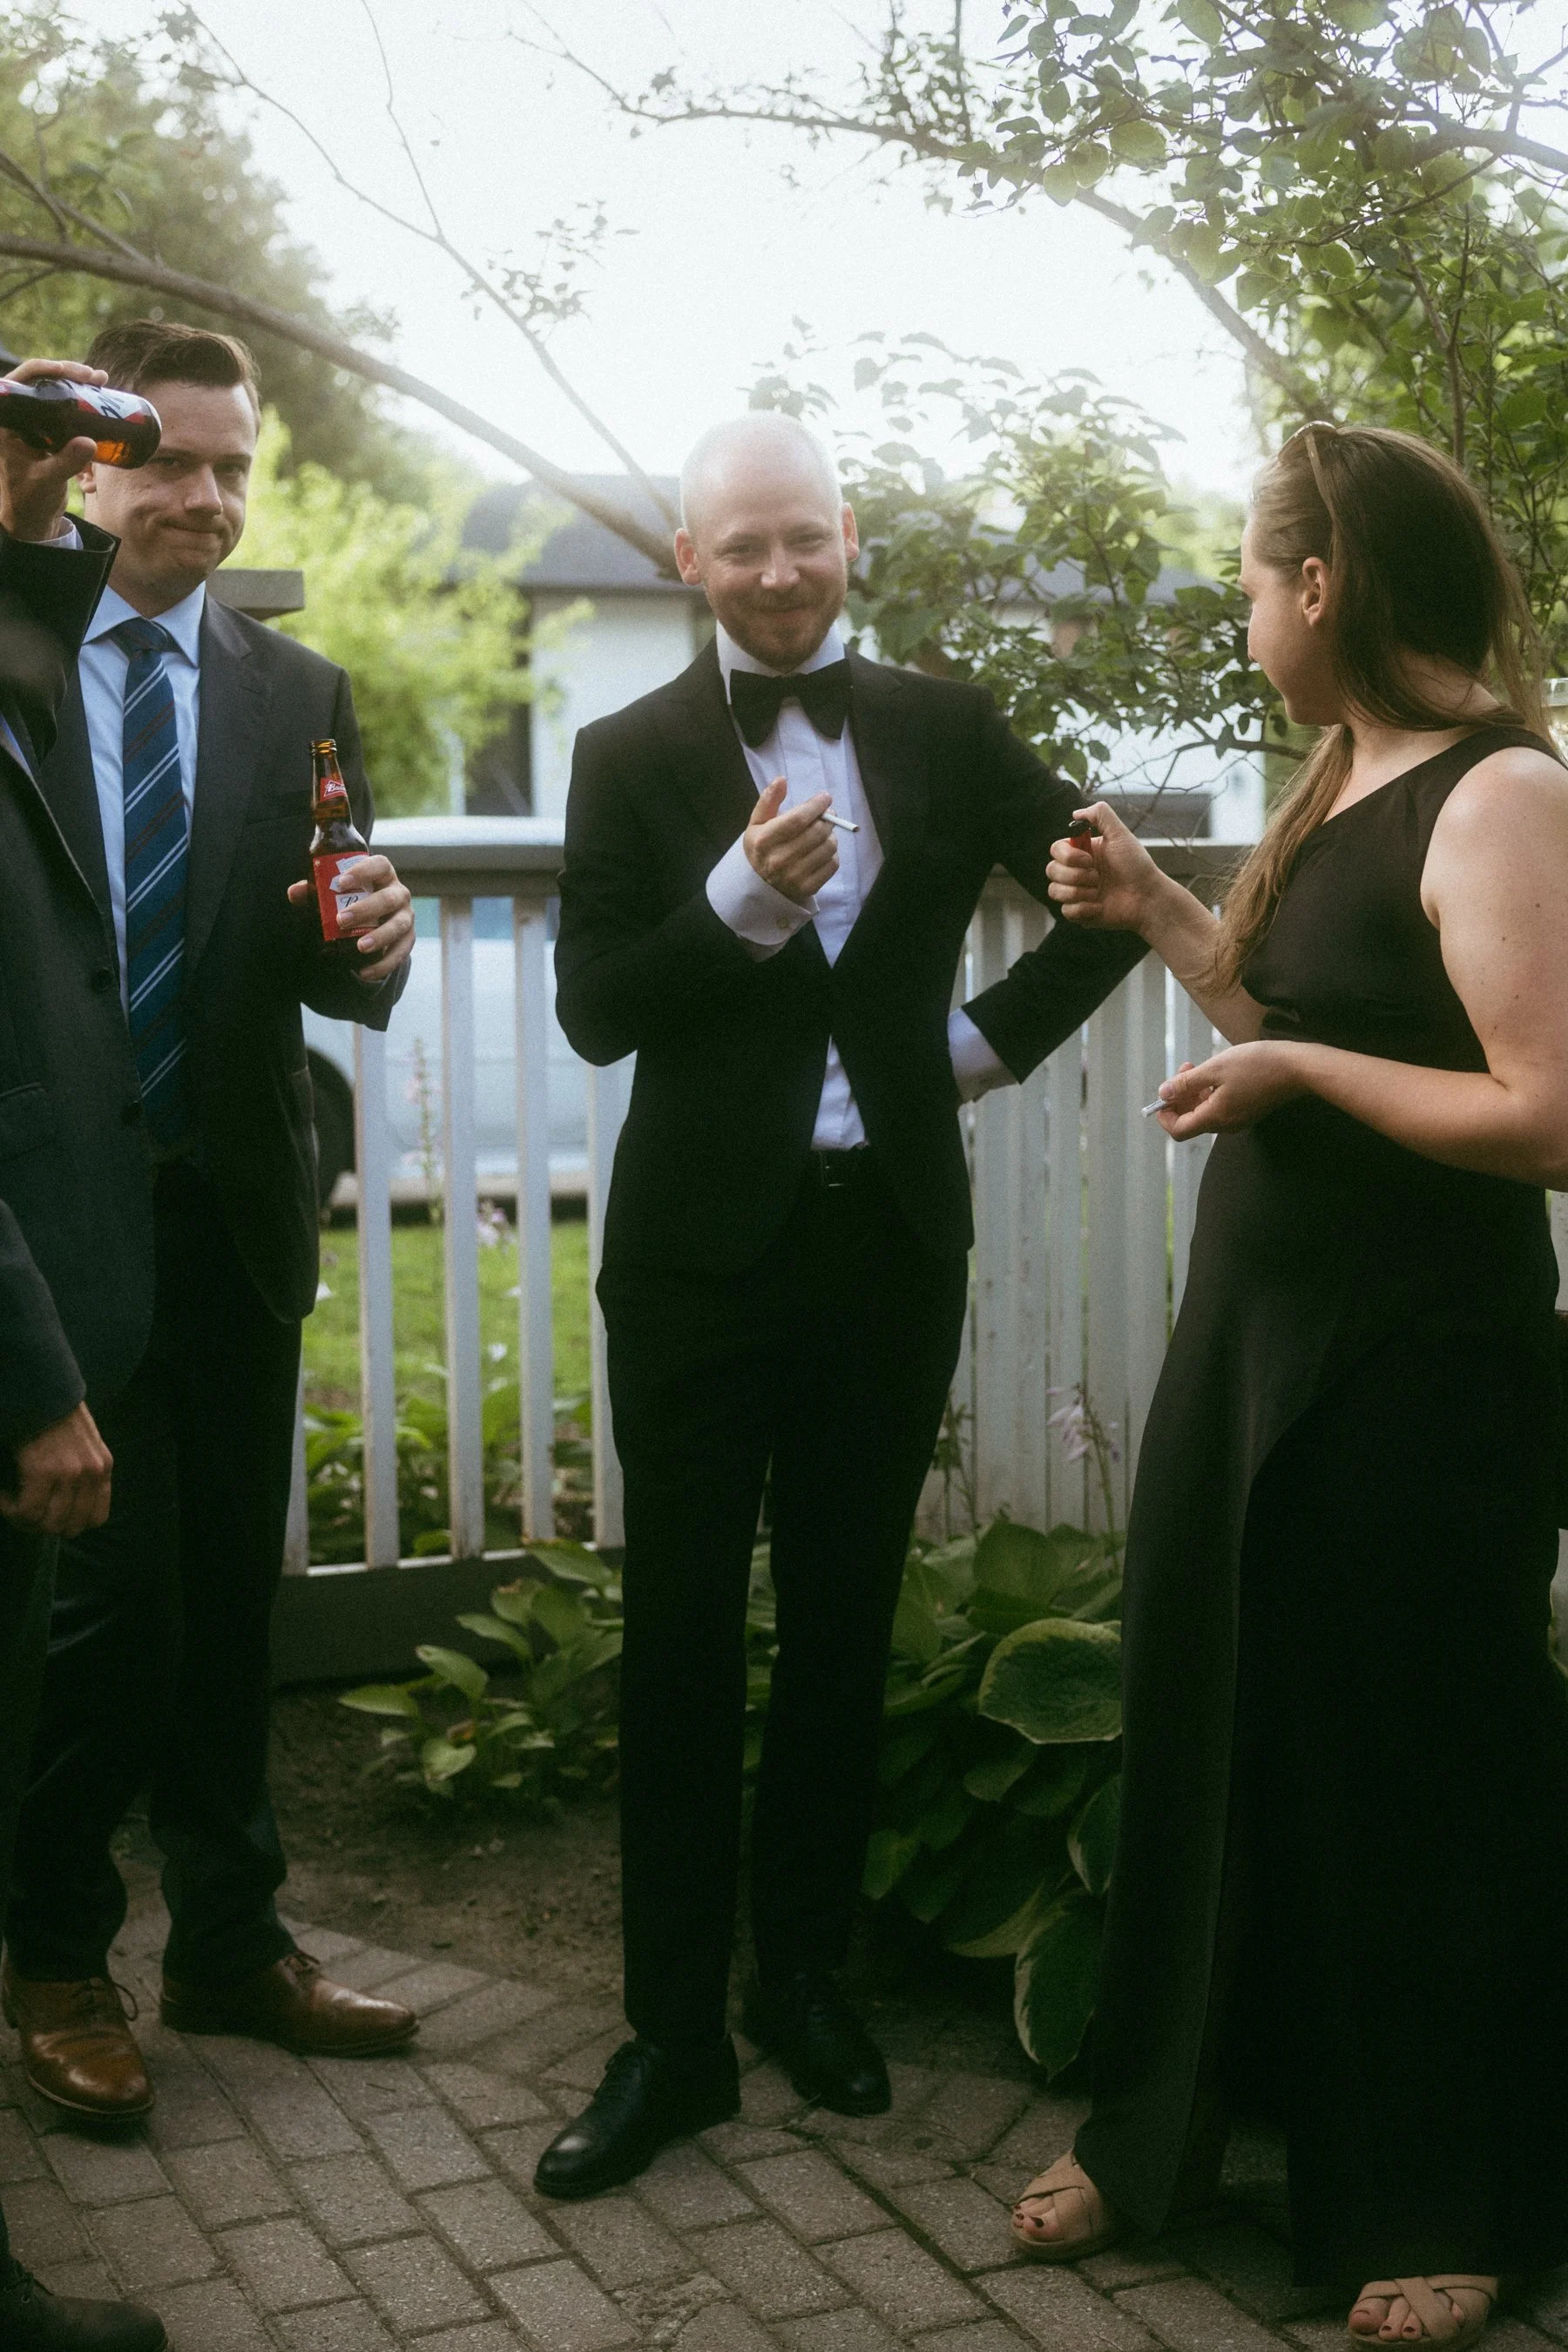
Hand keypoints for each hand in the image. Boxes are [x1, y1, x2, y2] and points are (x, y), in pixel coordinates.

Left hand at [0, 359, 105, 544]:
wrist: (34, 520)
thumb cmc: (28, 502)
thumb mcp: (45, 482)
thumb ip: (64, 463)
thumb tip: (89, 443)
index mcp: (8, 424)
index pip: (19, 384)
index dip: (41, 370)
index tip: (66, 371)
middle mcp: (20, 419)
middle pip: (42, 383)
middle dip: (68, 375)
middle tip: (94, 377)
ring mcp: (37, 426)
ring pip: (57, 395)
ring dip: (79, 387)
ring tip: (102, 382)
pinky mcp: (52, 436)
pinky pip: (69, 413)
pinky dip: (85, 408)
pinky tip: (101, 399)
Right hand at [0, 1402, 111, 1537]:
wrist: (39, 1388)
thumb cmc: (54, 1416)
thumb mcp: (83, 1445)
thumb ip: (83, 1473)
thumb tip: (66, 1507)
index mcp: (104, 1467)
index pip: (96, 1518)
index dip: (70, 1524)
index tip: (48, 1514)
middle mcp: (92, 1473)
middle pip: (70, 1527)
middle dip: (43, 1526)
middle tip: (23, 1512)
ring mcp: (70, 1473)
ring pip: (46, 1524)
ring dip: (24, 1519)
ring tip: (11, 1503)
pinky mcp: (43, 1471)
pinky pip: (25, 1511)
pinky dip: (9, 1509)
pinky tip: (2, 1496)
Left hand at [287, 853, 413, 983]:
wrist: (378, 919)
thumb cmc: (354, 898)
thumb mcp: (337, 892)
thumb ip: (315, 891)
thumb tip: (294, 893)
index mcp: (383, 875)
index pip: (380, 865)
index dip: (363, 871)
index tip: (342, 882)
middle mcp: (399, 893)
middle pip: (389, 898)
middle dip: (367, 909)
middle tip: (342, 920)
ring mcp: (406, 916)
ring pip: (399, 925)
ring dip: (380, 936)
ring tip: (360, 947)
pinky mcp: (408, 939)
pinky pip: (401, 952)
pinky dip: (384, 964)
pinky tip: (365, 972)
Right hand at [743, 777, 836, 904]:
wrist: (760, 885)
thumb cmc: (761, 848)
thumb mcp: (757, 823)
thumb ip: (768, 800)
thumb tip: (781, 780)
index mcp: (764, 840)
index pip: (798, 819)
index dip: (816, 806)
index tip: (825, 798)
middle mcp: (779, 860)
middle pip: (817, 832)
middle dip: (828, 818)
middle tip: (828, 814)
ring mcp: (794, 877)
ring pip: (828, 847)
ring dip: (831, 836)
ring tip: (823, 833)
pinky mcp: (808, 888)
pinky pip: (832, 865)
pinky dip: (832, 854)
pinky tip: (822, 851)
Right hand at [1047, 801, 1163, 932]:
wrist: (1147, 897)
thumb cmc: (1136, 866)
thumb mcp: (1120, 834)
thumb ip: (1100, 815)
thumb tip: (1076, 813)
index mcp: (1082, 853)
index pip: (1056, 849)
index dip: (1068, 856)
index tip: (1090, 860)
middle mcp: (1076, 872)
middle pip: (1051, 870)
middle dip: (1075, 875)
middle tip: (1098, 878)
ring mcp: (1076, 893)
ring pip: (1054, 891)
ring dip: (1079, 892)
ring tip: (1099, 893)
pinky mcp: (1079, 913)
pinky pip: (1065, 911)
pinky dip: (1083, 909)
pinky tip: (1100, 906)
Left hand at [1153, 1043, 1307, 1138]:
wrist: (1297, 1067)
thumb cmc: (1256, 1065)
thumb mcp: (1214, 1069)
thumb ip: (1186, 1083)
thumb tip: (1163, 1094)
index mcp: (1215, 1117)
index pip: (1179, 1130)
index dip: (1165, 1115)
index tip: (1163, 1094)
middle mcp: (1226, 1124)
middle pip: (1191, 1120)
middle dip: (1180, 1097)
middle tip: (1184, 1069)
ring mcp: (1239, 1119)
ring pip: (1205, 1111)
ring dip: (1195, 1091)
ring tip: (1198, 1066)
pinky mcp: (1249, 1110)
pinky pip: (1220, 1107)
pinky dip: (1210, 1092)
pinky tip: (1216, 1073)